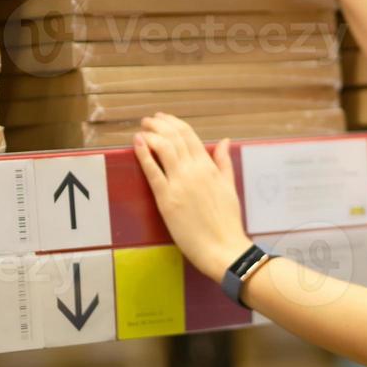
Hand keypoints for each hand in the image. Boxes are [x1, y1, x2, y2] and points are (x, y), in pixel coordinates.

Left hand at [133, 113, 251, 282]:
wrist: (223, 248)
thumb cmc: (227, 222)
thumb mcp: (229, 187)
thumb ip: (224, 162)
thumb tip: (224, 141)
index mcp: (209, 167)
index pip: (189, 135)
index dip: (174, 123)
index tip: (163, 118)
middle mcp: (194, 170)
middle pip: (174, 137)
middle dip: (159, 124)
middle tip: (148, 120)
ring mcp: (180, 183)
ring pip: (163, 148)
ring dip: (151, 134)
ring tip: (142, 129)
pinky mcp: (167, 199)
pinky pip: (152, 171)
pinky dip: (143, 154)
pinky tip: (137, 143)